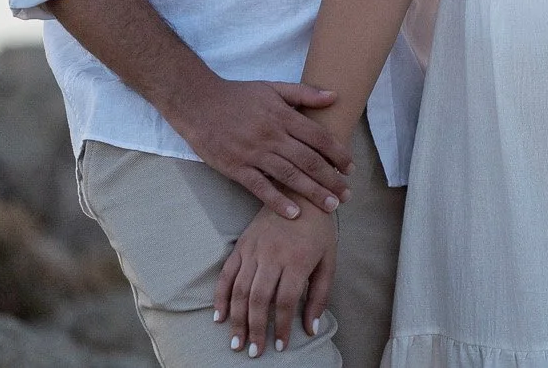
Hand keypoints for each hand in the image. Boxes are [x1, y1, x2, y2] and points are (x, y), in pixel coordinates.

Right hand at [172, 78, 352, 218]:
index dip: (338, 154)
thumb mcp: (273, 87)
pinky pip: (260, 188)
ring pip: (289, 176)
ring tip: (331, 205)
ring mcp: (254, 154)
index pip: (319, 138)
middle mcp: (272, 136)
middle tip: (347, 194)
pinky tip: (294, 213)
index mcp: (284, 117)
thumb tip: (335, 96)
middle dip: (331, 178)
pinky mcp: (236, 168)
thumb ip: (304, 93)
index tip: (350, 168)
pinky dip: (277, 201)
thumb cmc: (239, 96)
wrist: (199, 104)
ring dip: (312, 192)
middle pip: (308, 160)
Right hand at [215, 205, 336, 357]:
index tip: (279, 346)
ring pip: (240, 290)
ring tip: (236, 341)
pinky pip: (226, 275)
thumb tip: (311, 328)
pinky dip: (220, 297)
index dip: (280, 326)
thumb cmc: (319, 232)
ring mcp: (254, 250)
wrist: (300, 196)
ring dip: (236, 319)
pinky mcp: (241, 246)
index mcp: (297, 259)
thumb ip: (319, 295)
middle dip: (255, 328)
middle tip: (253, 351)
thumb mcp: (328, 260)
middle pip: (258, 298)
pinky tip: (219, 317)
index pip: (285, 300)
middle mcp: (272, 255)